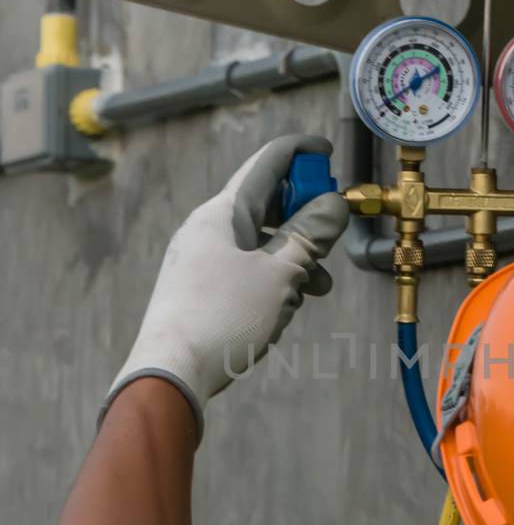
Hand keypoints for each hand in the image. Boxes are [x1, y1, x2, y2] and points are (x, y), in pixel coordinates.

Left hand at [102, 135, 348, 436]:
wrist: (170, 373)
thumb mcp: (280, 274)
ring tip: (316, 289)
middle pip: (266, 206)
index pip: (266, 164)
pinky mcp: (199, 290)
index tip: (328, 151)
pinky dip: (271, 281)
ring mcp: (200, 260)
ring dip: (294, 261)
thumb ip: (310, 235)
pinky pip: (245, 271)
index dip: (300, 152)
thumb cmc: (223, 318)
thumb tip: (333, 204)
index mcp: (222, 213)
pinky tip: (283, 310)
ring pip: (259, 245)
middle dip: (305, 223)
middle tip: (331, 241)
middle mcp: (207, 229)